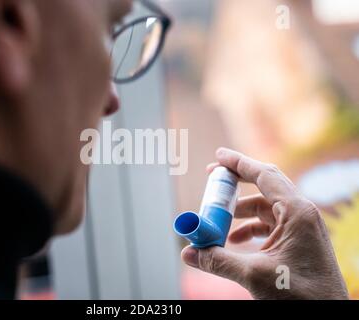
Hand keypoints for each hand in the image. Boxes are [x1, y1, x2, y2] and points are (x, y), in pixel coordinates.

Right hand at [181, 148, 348, 299]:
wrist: (328, 317)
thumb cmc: (301, 296)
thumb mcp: (255, 275)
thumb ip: (218, 260)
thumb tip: (188, 252)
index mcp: (297, 212)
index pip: (264, 175)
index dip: (239, 163)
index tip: (218, 156)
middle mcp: (301, 214)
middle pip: (263, 187)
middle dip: (235, 185)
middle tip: (212, 181)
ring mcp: (300, 227)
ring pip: (264, 208)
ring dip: (239, 213)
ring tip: (217, 222)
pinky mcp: (297, 241)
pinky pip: (269, 225)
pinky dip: (249, 228)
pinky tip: (234, 242)